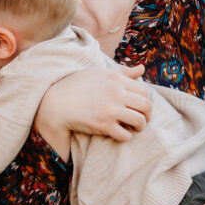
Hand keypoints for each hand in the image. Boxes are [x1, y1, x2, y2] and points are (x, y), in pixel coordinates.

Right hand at [35, 64, 150, 141]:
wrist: (57, 102)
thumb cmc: (77, 85)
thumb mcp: (99, 73)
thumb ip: (123, 72)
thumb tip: (142, 69)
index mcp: (116, 79)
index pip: (144, 91)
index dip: (144, 101)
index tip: (138, 107)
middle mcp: (116, 93)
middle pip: (147, 106)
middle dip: (147, 115)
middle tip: (142, 120)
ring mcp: (111, 110)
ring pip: (140, 121)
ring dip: (140, 127)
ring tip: (134, 128)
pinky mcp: (103, 125)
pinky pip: (126, 135)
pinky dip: (126, 136)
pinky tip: (119, 133)